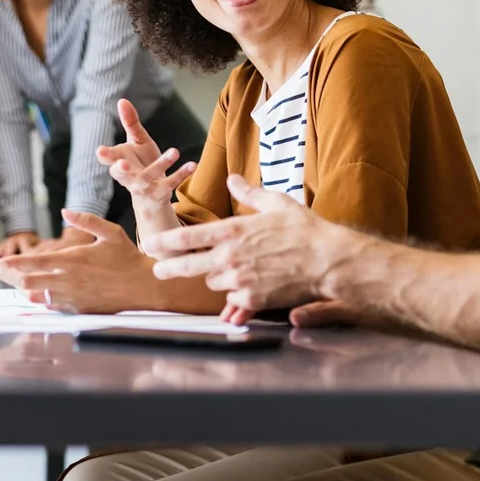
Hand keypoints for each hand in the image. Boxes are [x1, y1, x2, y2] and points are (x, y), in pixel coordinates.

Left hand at [0, 211, 156, 313]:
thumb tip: (64, 210)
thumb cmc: (128, 257)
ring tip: (12, 281)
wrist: (145, 287)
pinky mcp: (78, 309)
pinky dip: (40, 299)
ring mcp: (73, 298)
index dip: (11, 265)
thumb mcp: (110, 232)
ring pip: (36, 296)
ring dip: (22, 289)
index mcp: (74, 259)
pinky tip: (35, 292)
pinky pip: (52, 305)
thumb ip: (86, 220)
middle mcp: (69, 280)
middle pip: (28, 282)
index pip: (34, 263)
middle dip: (7, 277)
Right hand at [95, 99, 195, 212]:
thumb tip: (122, 100)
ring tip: (174, 151)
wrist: (152, 195)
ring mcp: (143, 186)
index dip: (104, 156)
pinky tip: (192, 164)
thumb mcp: (137, 141)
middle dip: (120, 170)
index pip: (108, 159)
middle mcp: (128, 176)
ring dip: (161, 164)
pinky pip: (170, 184)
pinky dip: (181, 174)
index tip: (101, 151)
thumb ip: (130, 123)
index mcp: (119, 161)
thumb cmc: (141, 163)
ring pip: (148, 177)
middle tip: (123, 164)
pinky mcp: (159, 193)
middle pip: (120, 175)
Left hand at [148, 174, 355, 316]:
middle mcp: (229, 257)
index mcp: (231, 231)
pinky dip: (235, 297)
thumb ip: (249, 192)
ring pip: (212, 283)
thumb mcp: (276, 203)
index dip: (163, 243)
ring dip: (216, 277)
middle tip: (158, 270)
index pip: (186, 238)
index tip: (151, 245)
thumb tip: (233, 179)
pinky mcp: (252, 300)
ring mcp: (239, 280)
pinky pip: (232, 301)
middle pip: (186, 267)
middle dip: (168, 268)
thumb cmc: (305, 230)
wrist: (328, 261)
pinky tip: (243, 290)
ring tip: (231, 270)